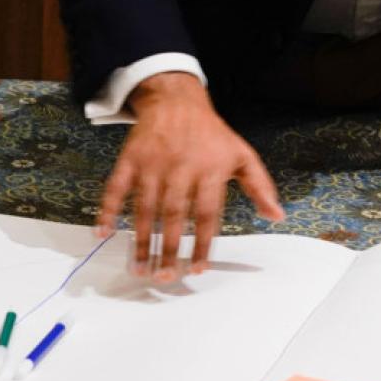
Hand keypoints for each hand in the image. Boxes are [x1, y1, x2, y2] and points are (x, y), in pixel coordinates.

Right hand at [95, 72, 284, 281]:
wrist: (177, 101)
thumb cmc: (212, 135)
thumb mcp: (242, 155)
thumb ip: (260, 186)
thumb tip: (277, 215)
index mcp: (210, 170)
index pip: (207, 214)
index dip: (201, 243)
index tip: (197, 270)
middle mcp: (181, 168)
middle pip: (173, 215)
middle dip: (168, 249)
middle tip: (163, 279)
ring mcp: (152, 164)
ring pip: (144, 207)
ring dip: (140, 240)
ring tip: (138, 269)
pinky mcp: (130, 160)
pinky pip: (116, 188)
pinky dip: (108, 210)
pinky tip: (103, 235)